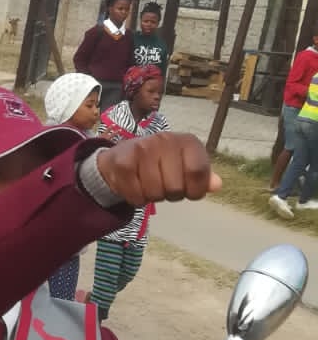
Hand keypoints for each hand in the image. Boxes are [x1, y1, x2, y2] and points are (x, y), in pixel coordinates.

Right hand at [96, 131, 220, 203]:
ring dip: (152, 197)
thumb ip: (202, 176)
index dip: (195, 190)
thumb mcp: (185, 166)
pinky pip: (136, 196)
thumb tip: (217, 184)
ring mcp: (142, 149)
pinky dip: (136, 199)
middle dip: (171, 195)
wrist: (122, 156)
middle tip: (163, 185)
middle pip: (176, 187)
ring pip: (155, 193)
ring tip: (148, 184)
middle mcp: (165, 140)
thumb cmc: (161, 163)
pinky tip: (134, 186)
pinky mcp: (123, 162)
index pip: (199, 172)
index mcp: (187, 141)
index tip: (188, 190)